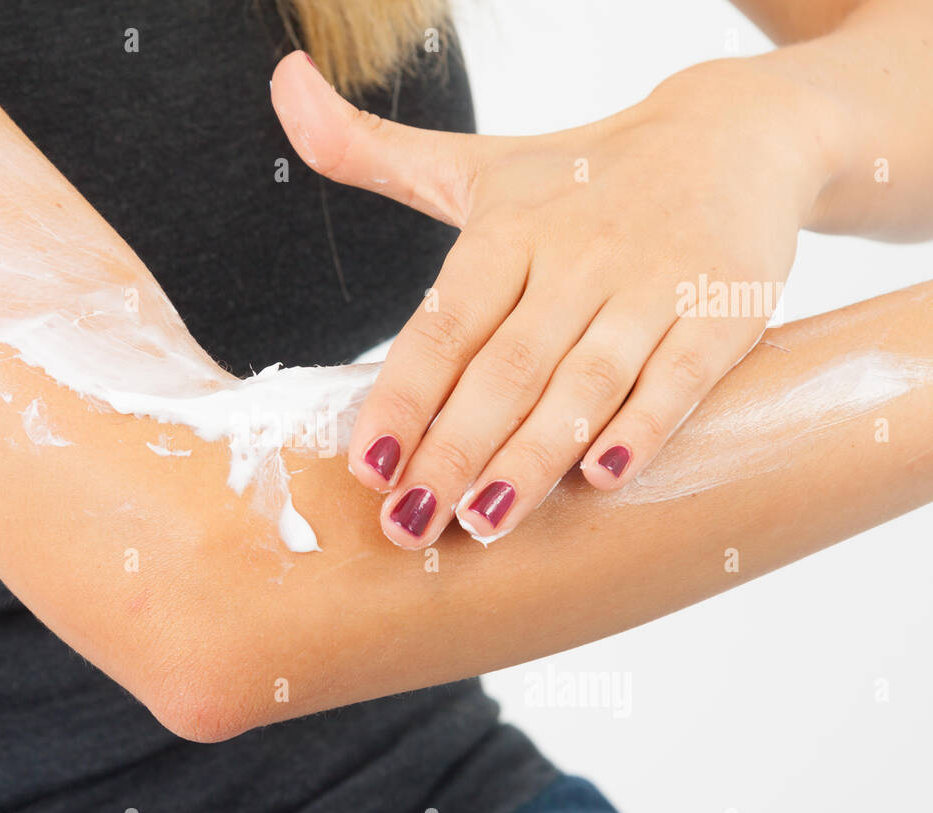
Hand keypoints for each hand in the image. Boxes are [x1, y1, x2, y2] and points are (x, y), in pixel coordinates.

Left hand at [271, 52, 831, 547]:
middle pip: (505, 367)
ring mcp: (654, 284)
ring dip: (533, 457)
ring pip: (584, 381)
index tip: (367, 468)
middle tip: (408, 527)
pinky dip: (642, 427)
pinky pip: (679, 377)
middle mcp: (576, 255)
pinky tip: (602, 479)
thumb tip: (280, 84)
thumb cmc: (579, 177)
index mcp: (508, 230)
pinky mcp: (725, 310)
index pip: (443, 325)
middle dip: (452, 451)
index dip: (402, 398)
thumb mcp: (475, 166)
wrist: (733, 137)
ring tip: (484, 522)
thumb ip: (372, 150)